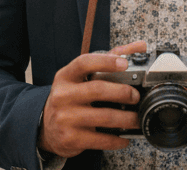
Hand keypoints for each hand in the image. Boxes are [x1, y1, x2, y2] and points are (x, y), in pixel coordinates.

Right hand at [37, 41, 146, 158]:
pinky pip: (100, 139)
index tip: (125, 63)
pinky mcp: (70, 138)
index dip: (106, 62)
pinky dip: (117, 139)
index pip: (84, 63)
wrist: (47, 127)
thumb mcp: (81, 78)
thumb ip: (109, 59)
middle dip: (122, 92)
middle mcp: (62, 95)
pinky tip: (124, 138)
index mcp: (66, 76)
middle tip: (136, 96)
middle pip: (97, 90)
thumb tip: (139, 46)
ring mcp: (65, 117)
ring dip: (126, 119)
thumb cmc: (70, 98)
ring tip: (136, 119)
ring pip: (104, 117)